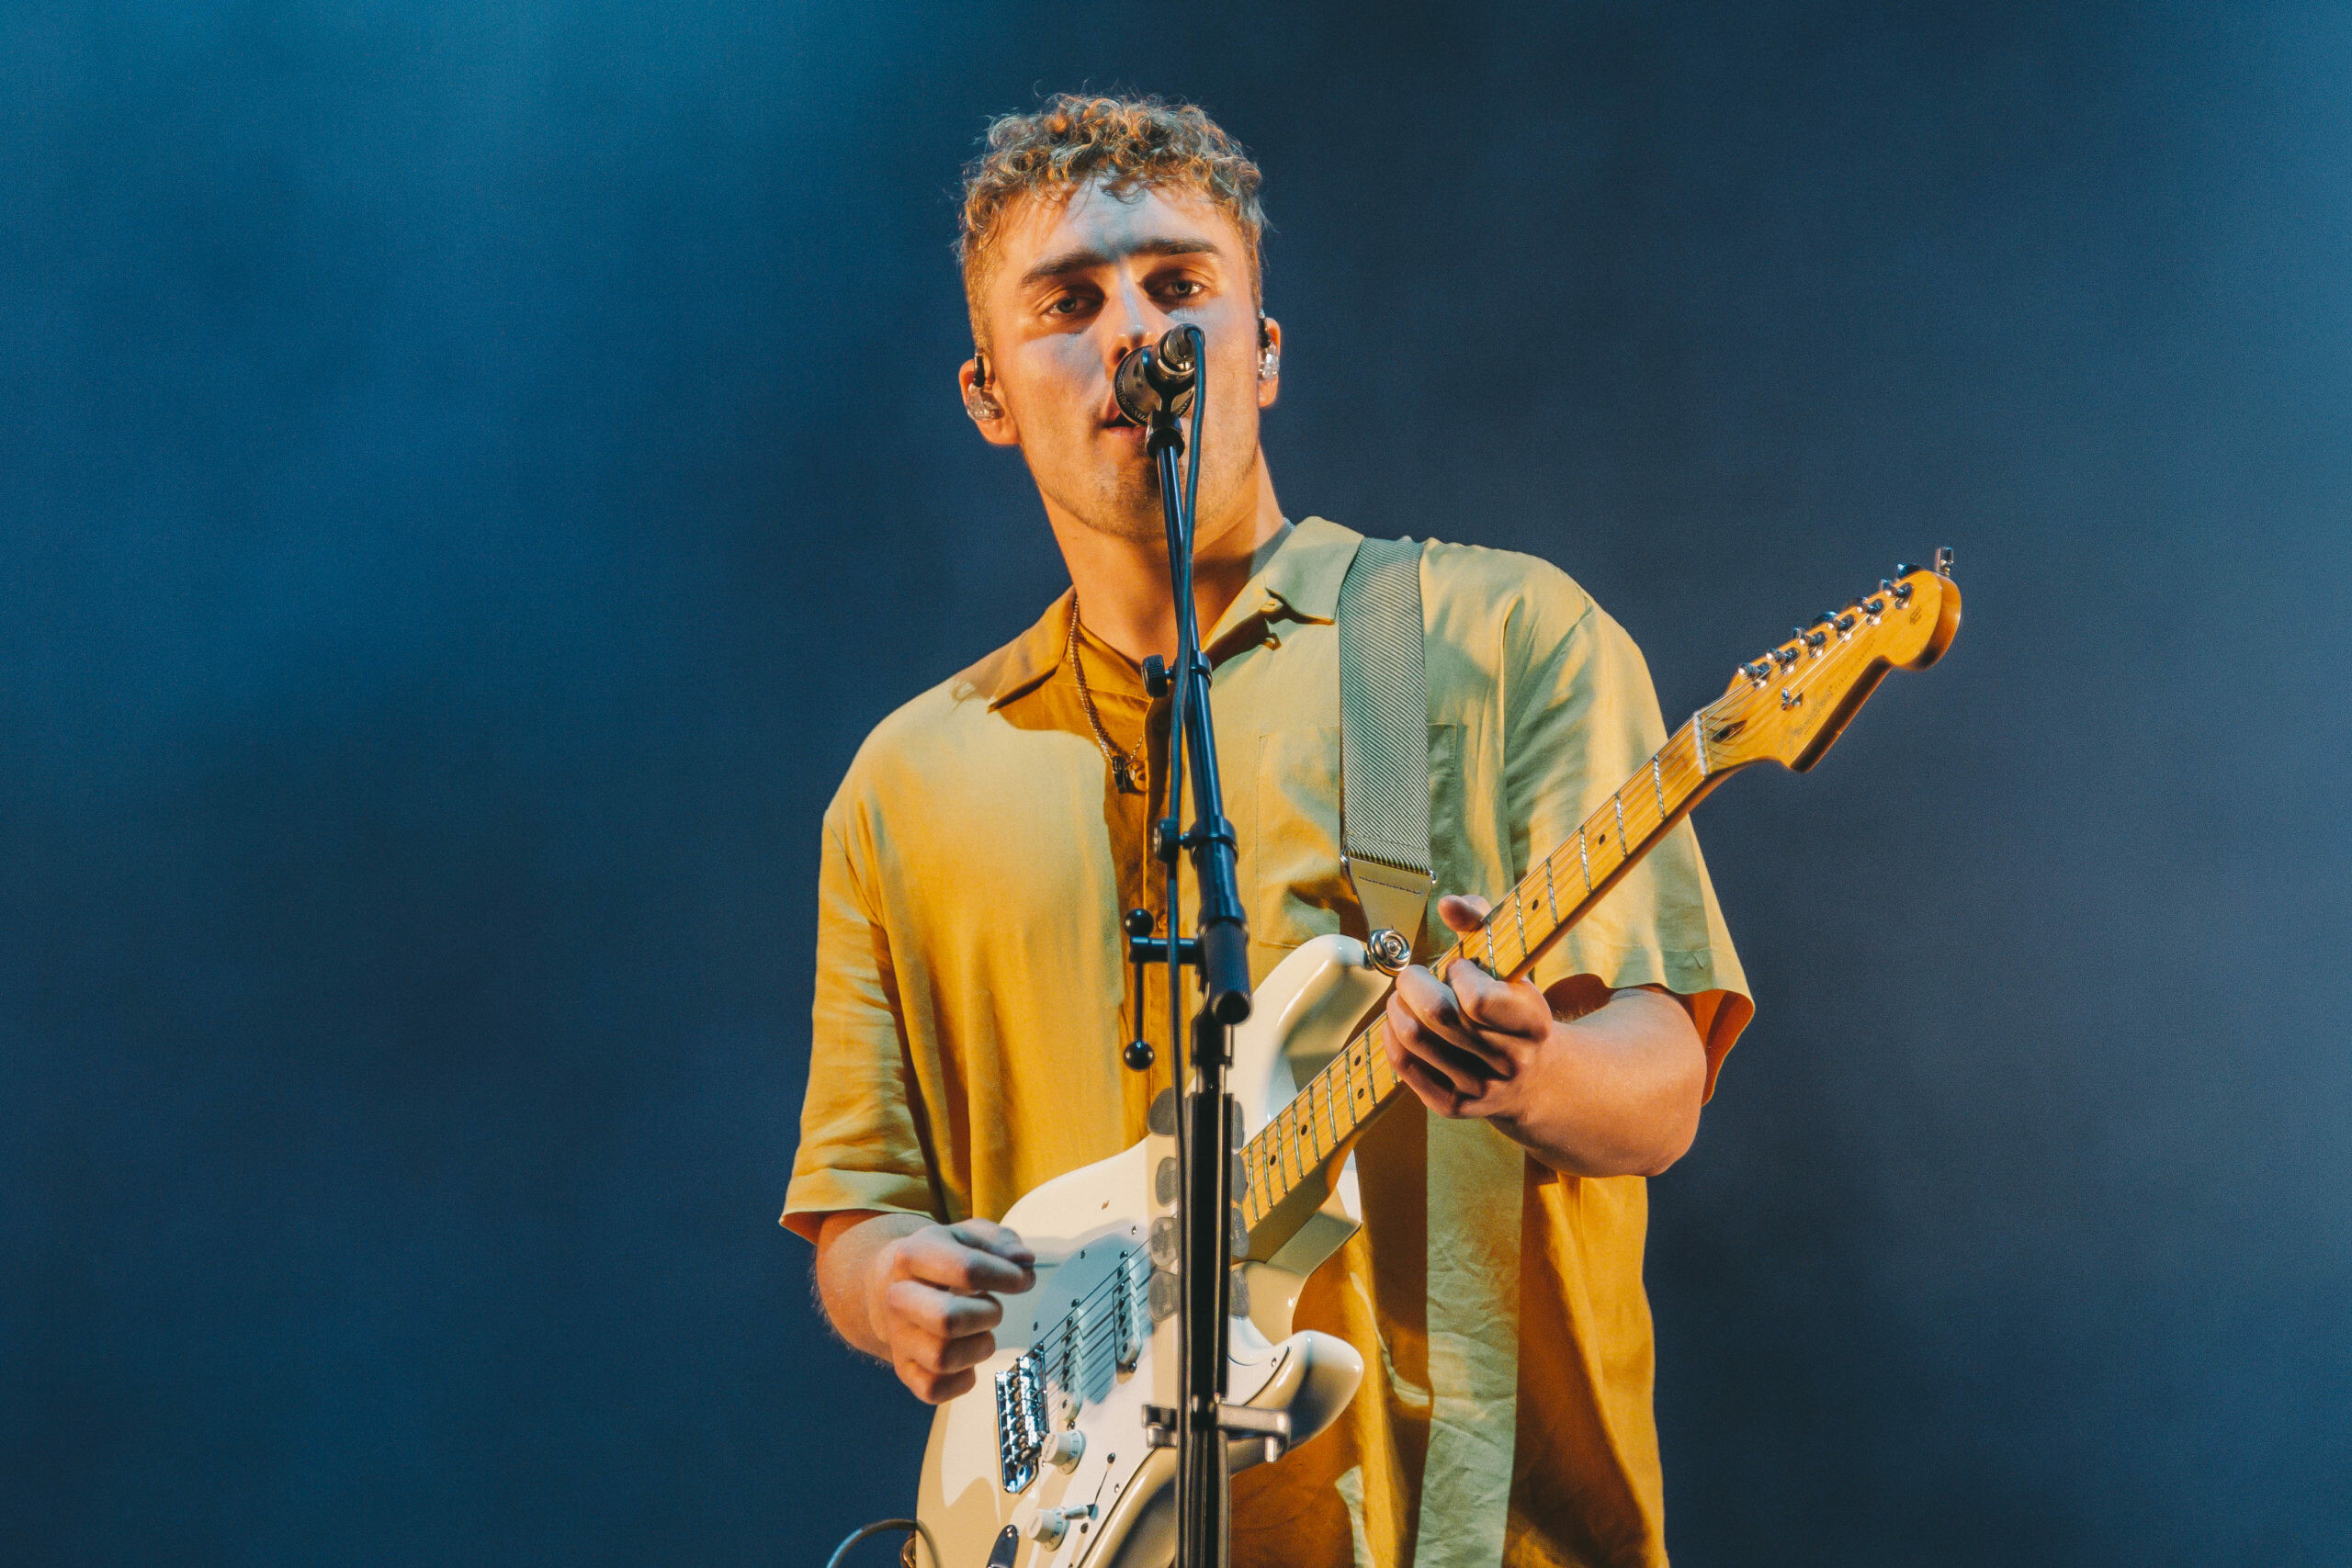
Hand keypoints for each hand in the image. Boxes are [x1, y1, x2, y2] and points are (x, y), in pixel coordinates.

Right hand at [867, 1218, 1035, 1402]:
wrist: (893, 1286)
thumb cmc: (941, 1260)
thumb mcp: (968, 1236)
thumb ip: (1001, 1241)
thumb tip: (1023, 1261)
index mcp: (914, 1255)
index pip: (966, 1268)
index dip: (1005, 1275)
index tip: (1022, 1279)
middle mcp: (898, 1298)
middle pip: (947, 1319)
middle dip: (986, 1315)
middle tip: (993, 1309)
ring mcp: (898, 1337)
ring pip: (943, 1358)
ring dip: (979, 1346)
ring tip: (982, 1330)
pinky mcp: (904, 1369)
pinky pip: (935, 1389)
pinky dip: (963, 1379)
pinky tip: (969, 1357)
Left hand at [1381, 893, 1557, 1120]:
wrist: (1534, 1077)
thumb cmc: (1512, 1003)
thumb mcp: (1510, 960)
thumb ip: (1482, 920)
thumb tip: (1447, 904)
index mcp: (1534, 1023)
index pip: (1479, 1001)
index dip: (1459, 974)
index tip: (1459, 967)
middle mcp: (1511, 1061)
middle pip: (1438, 1017)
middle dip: (1413, 985)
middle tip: (1414, 976)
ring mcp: (1482, 1089)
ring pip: (1415, 1040)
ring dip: (1397, 1008)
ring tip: (1404, 997)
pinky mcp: (1454, 1106)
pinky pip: (1406, 1067)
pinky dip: (1391, 1037)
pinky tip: (1398, 1022)